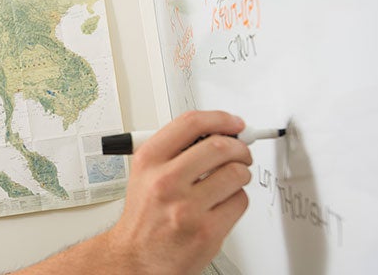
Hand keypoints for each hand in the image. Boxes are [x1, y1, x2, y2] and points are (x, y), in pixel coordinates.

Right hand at [107, 111, 252, 274]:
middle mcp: (166, 182)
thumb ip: (176, 151)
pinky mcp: (207, 231)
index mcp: (149, 162)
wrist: (136, 258)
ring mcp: (187, 208)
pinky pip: (240, 201)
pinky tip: (223, 204)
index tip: (234, 122)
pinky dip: (237, 199)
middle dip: (239, 147)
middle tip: (241, 152)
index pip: (191, 123)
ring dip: (241, 173)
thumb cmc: (145, 218)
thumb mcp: (145, 175)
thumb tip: (217, 133)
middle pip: (220, 146)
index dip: (220, 118)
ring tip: (231, 180)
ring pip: (236, 173)